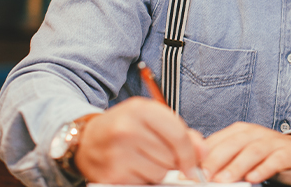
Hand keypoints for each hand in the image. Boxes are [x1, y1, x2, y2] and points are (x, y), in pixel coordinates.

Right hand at [74, 97, 206, 183]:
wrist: (87, 139)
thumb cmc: (125, 126)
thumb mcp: (152, 119)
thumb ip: (181, 132)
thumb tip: (203, 152)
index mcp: (141, 110)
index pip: (178, 136)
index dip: (191, 154)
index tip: (194, 163)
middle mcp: (127, 129)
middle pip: (170, 157)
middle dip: (171, 160)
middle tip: (157, 154)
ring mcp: (117, 153)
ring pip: (159, 173)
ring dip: (158, 170)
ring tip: (143, 159)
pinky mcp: (111, 175)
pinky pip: (143, 184)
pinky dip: (143, 179)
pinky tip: (133, 168)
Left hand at [202, 122, 290, 183]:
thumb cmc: (265, 151)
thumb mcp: (242, 149)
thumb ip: (222, 155)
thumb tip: (197, 168)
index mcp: (240, 131)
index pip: (218, 139)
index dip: (203, 154)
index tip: (190, 168)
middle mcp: (255, 133)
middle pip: (234, 144)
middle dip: (217, 160)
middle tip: (205, 175)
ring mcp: (271, 142)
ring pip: (252, 151)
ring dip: (237, 166)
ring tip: (225, 180)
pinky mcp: (287, 153)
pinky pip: (275, 160)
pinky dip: (263, 169)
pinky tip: (253, 177)